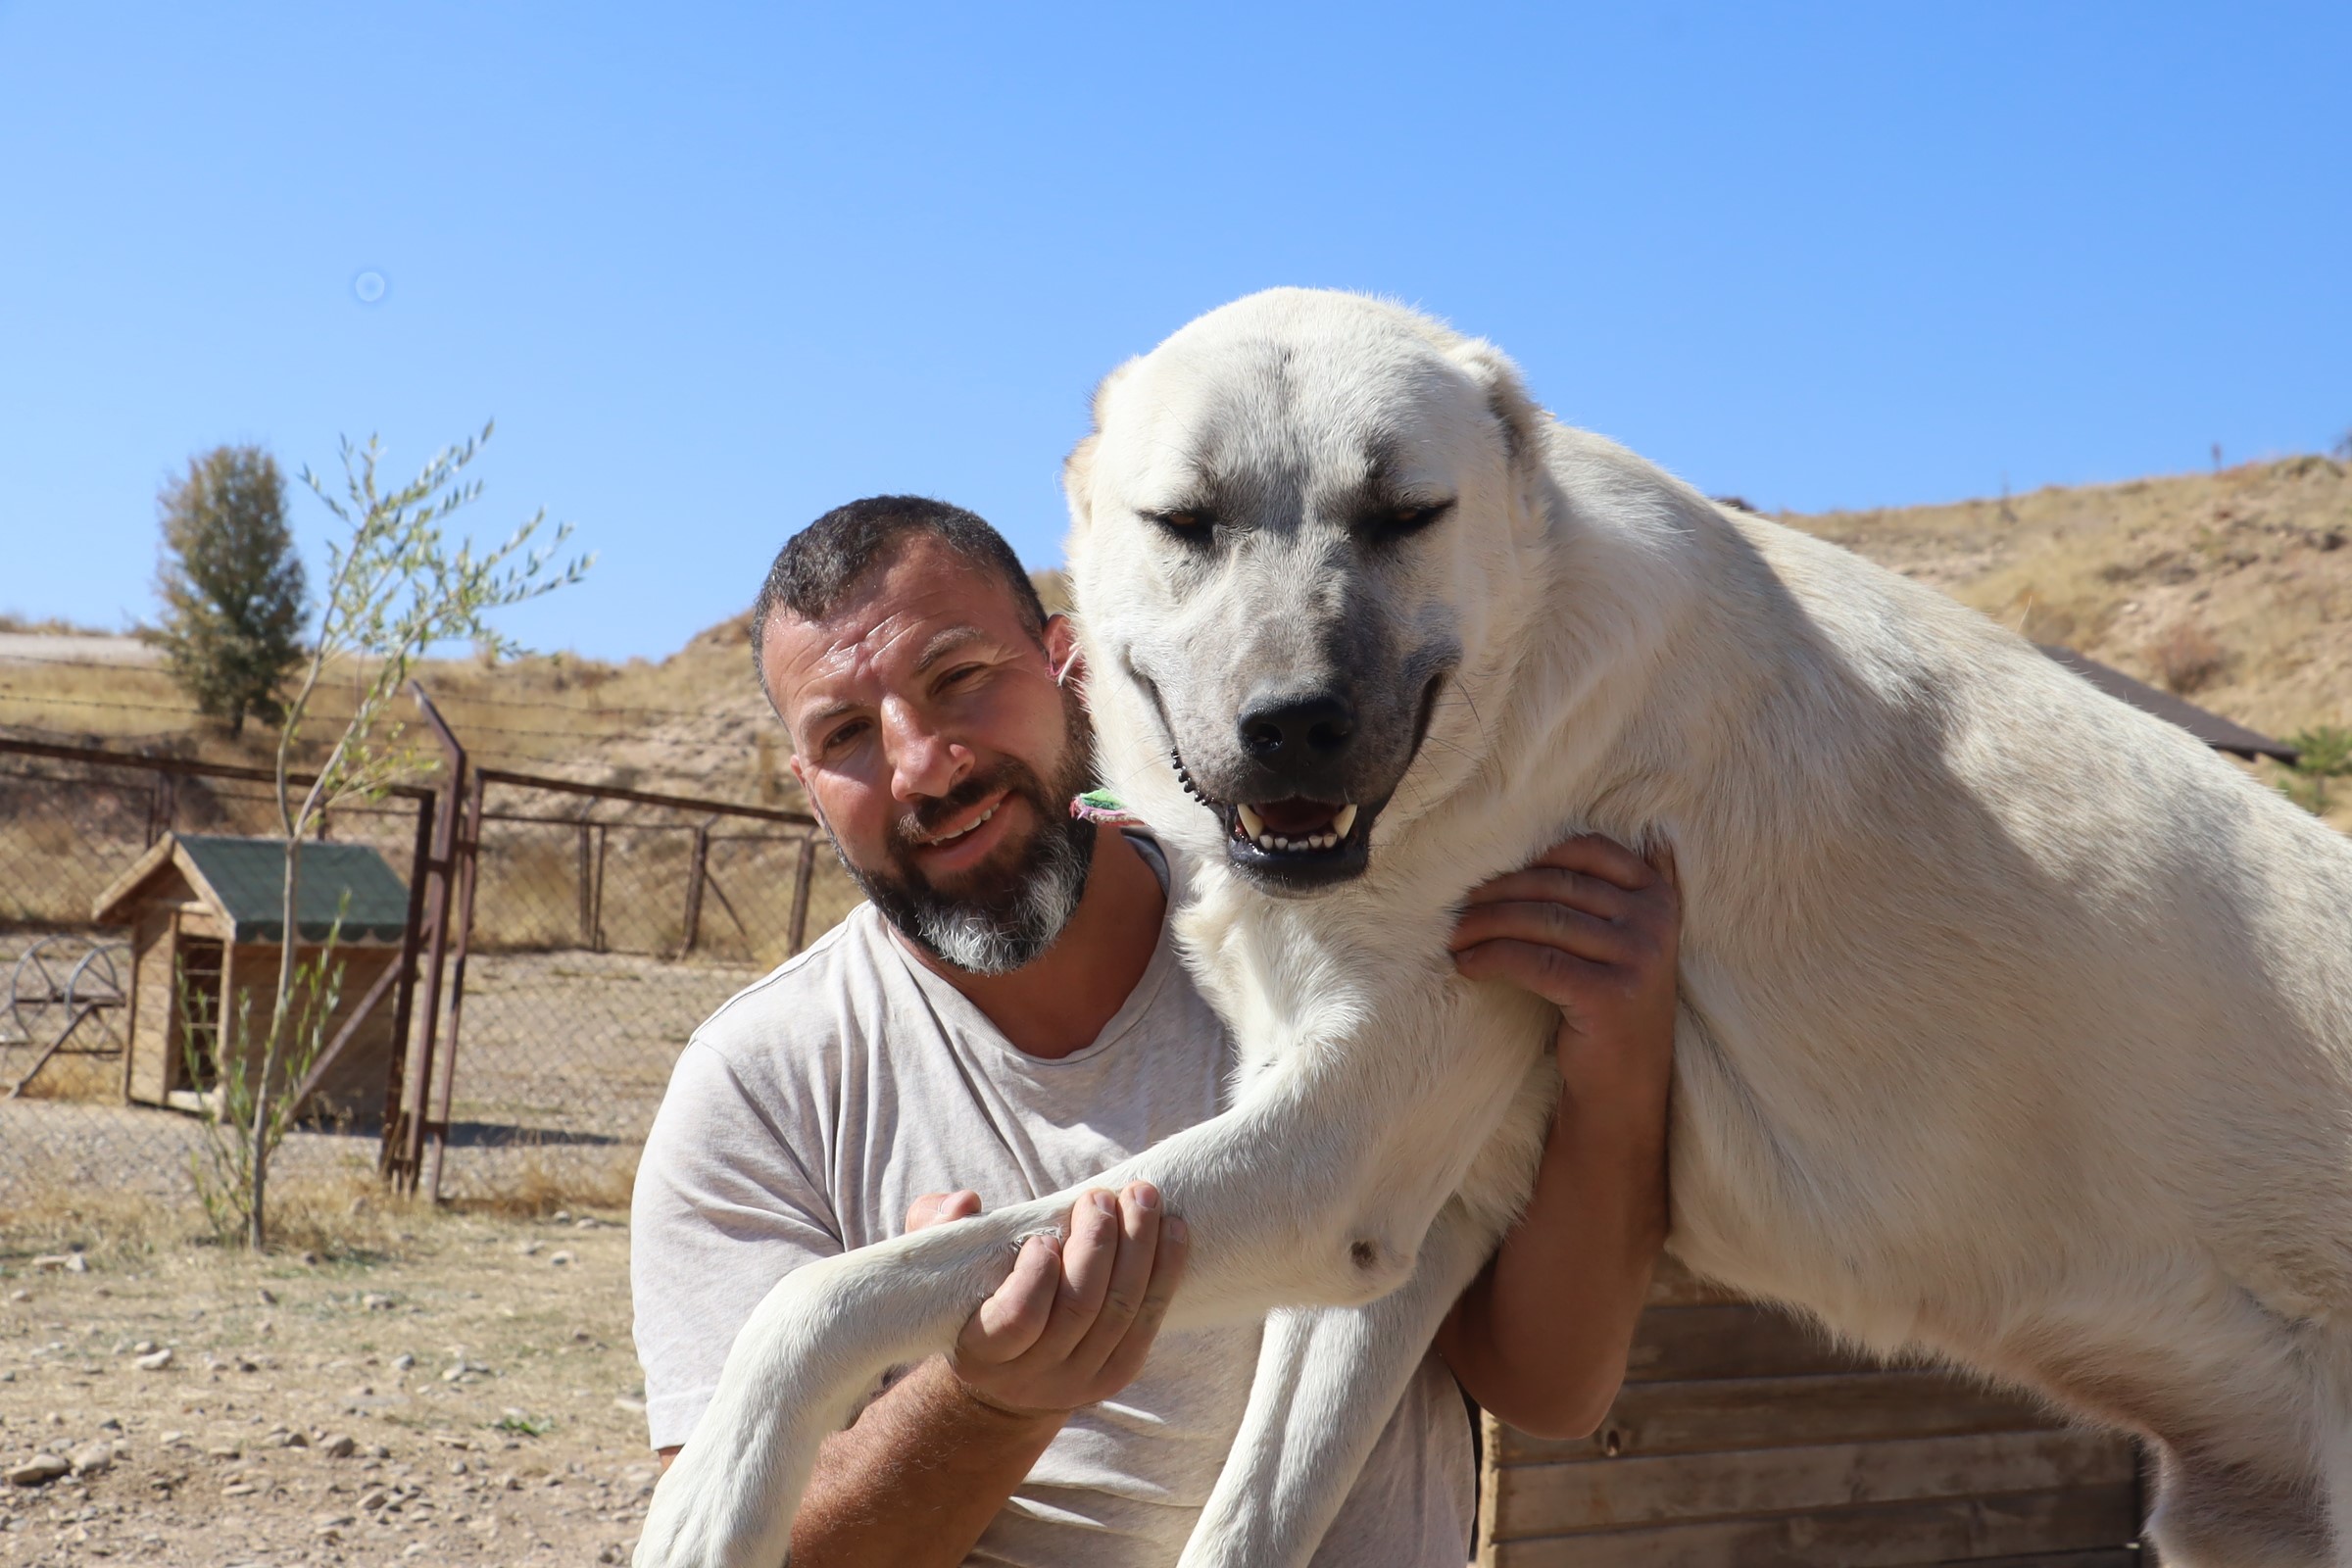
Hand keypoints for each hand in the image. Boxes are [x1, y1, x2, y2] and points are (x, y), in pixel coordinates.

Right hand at [902, 1183, 1188, 1419]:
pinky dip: (1167, 1271)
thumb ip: (936, 1229)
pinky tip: (1174, 1228)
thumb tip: (964, 1202)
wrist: (1006, 1377)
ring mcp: (1082, 1380)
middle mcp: (1034, 1376)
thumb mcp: (940, 1268)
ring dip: (1138, 1247)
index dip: (1036, 1279)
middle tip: (1099, 1197)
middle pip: (1079, 1310)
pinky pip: (1150, 1320)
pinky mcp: (1119, 1372)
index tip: (1043, 1238)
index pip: (1016, 1322)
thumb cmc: (971, 1302)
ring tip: (1142, 1196)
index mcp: (982, 1351)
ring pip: (1120, 1311)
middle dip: (1097, 1246)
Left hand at [1447, 833, 1679, 1110]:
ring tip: (1453, 935)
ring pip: (1540, 922)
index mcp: (1657, 897)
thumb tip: (1532, 836)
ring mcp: (1636, 958)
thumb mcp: (1621, 939)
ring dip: (1485, 926)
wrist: (1626, 1082)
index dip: (1531, 856)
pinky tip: (1466, 966)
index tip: (1489, 869)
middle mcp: (1653, 922)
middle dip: (1496, 892)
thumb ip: (1603, 890)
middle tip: (1455, 904)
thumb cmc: (1609, 1002)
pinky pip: (1533, 962)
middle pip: (1555, 887)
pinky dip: (1491, 959)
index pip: (1587, 850)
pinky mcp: (1607, 994)